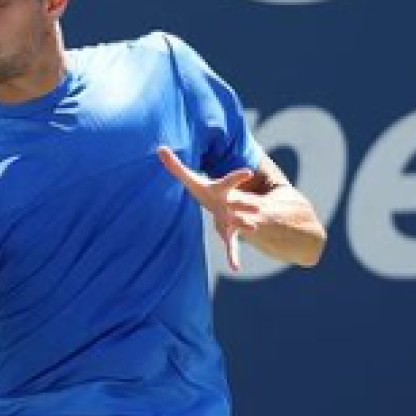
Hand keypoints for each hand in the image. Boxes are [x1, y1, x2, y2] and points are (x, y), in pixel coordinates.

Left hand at [157, 146, 261, 271]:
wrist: (222, 203)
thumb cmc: (205, 190)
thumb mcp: (191, 178)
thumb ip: (175, 166)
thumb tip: (159, 148)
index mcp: (221, 190)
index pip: (228, 181)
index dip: (237, 177)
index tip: (247, 172)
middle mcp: (230, 204)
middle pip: (240, 202)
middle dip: (247, 204)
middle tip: (256, 205)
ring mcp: (232, 219)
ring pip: (241, 222)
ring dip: (247, 225)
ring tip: (253, 229)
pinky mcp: (229, 233)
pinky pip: (232, 245)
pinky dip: (233, 255)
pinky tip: (235, 268)